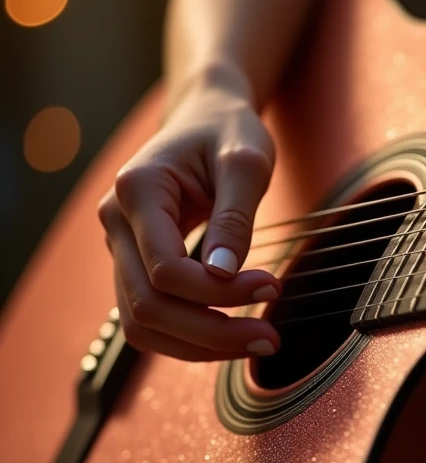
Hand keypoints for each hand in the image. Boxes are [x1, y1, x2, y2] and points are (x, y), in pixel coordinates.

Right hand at [98, 88, 280, 360]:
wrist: (205, 117)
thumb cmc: (226, 131)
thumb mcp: (246, 161)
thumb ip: (235, 217)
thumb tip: (223, 275)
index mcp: (136, 190)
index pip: (165, 268)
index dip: (218, 293)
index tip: (271, 286)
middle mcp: (116, 222)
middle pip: (147, 306)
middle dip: (210, 332)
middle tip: (268, 336)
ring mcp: (119, 247)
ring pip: (142, 323)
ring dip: (198, 345)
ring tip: (254, 340)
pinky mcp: (134, 264)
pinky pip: (151, 317)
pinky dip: (189, 336)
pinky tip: (230, 333)